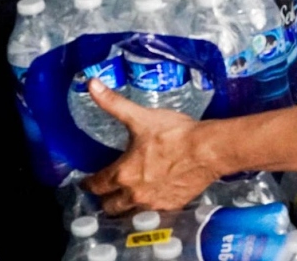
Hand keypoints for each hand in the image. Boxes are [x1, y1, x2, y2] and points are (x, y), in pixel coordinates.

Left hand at [82, 79, 221, 214]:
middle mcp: (134, 193)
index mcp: (122, 173)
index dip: (89, 183)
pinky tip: (154, 196)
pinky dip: (149, 206)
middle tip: (108, 190)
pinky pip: (153, 213)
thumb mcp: (141, 117)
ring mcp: (153, 202)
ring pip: (130, 212)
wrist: (208, 150)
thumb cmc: (174, 133)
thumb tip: (91, 84)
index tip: (87, 182)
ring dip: (126, 206)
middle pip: (109, 206)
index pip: (96, 185)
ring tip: (128, 196)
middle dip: (105, 199)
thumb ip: (114, 103)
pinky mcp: (172, 205)